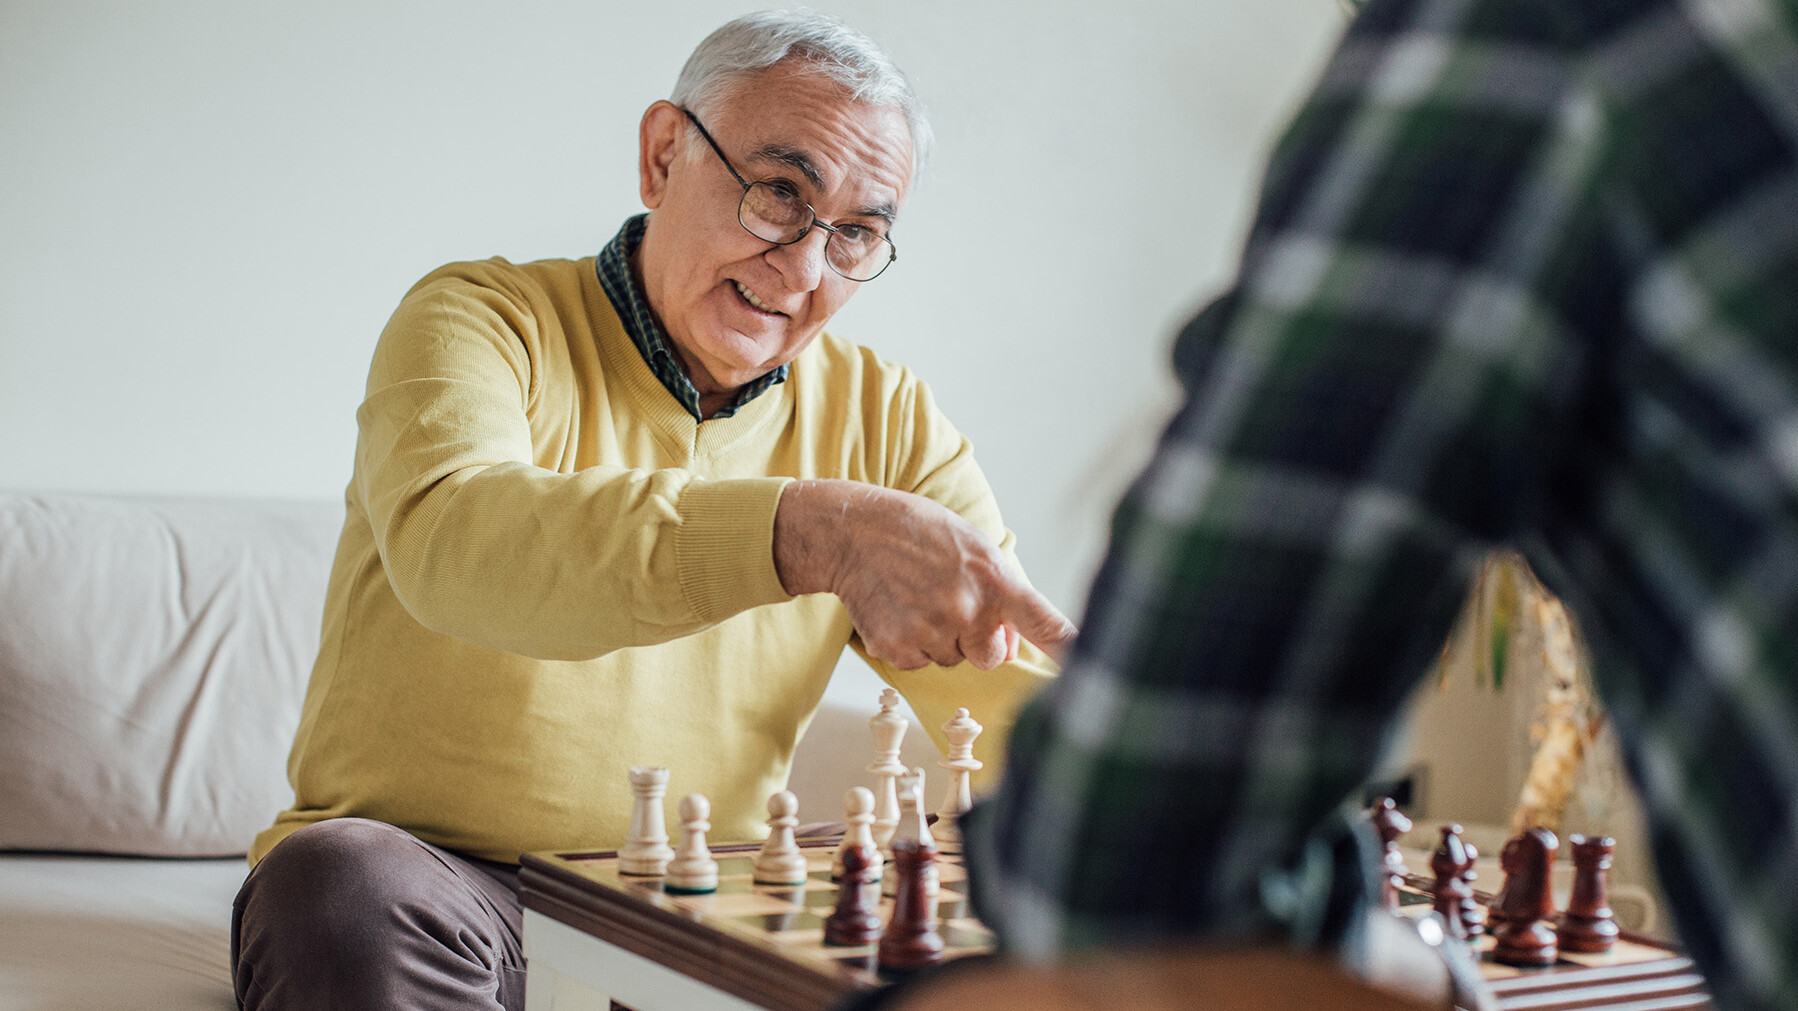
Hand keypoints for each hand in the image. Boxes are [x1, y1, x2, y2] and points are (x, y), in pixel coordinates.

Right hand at [773, 480, 1075, 668]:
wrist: (854, 531)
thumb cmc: (920, 533)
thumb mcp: (974, 548)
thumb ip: (1002, 594)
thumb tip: (1009, 647)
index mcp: (995, 581)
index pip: (1044, 624)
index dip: (1070, 650)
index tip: (1090, 667)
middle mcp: (968, 611)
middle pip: (990, 656)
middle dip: (976, 637)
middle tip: (948, 599)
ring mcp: (932, 633)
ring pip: (951, 659)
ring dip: (939, 638)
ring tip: (917, 596)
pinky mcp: (899, 648)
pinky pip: (918, 662)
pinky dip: (909, 643)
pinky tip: (897, 608)